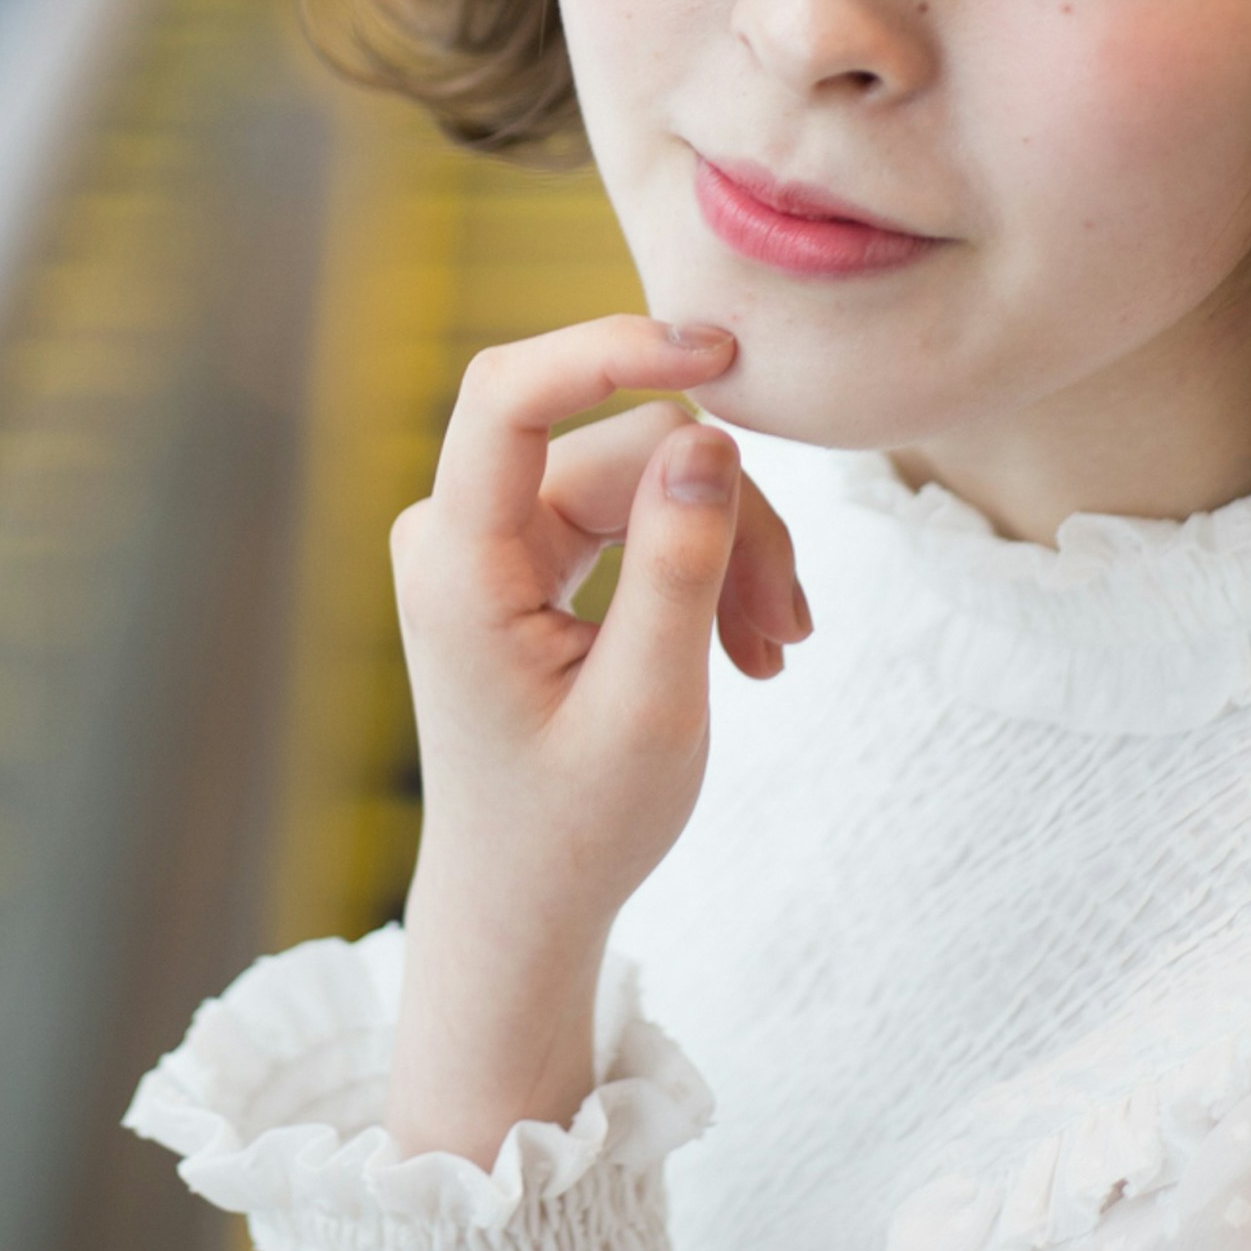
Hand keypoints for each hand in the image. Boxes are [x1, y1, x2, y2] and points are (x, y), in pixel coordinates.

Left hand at [382, 317, 807, 1159]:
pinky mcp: (530, 554)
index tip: (722, 346)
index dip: (613, 346)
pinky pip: (635, 511)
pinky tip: (751, 645)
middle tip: (793, 629)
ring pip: (645, 475)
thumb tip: (709, 436)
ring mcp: (494, 540)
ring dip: (729, 551)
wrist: (526, 904)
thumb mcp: (651, 705)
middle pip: (622, 446)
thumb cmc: (574, 827)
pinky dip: (703, 564)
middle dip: (724, 517)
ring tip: (779, 650)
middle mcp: (460, 533)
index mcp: (457, 565)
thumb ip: (679, 566)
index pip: (511, 395)